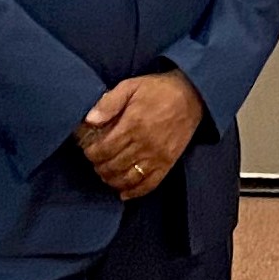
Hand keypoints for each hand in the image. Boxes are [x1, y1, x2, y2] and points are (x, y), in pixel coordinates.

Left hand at [76, 69, 204, 199]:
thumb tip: (89, 120)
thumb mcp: (130, 86)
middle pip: (114, 166)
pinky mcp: (168, 163)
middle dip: (99, 167)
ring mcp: (157, 156)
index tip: (87, 151)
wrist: (192, 96)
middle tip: (95, 163)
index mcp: (132, 125)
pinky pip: (149, 184)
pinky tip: (123, 193)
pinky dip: (135, 192)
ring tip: (105, 175)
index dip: (91, 154)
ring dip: (113, 180)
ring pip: (128, 178)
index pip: (104, 149)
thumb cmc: (158, 90)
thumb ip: (109, 103)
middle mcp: (144, 144)